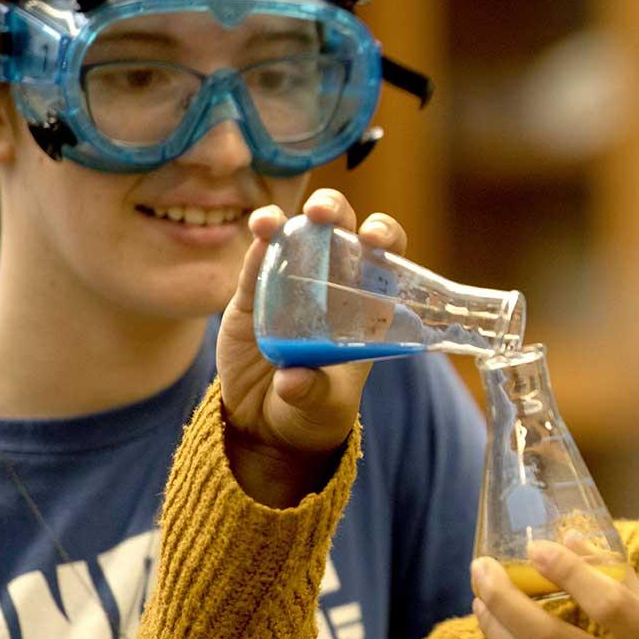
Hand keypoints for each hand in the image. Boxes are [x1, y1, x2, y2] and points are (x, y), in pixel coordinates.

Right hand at [218, 189, 408, 505]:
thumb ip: (311, 392)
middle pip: (342, 233)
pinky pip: (257, 261)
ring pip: (299, 236)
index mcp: (364, 308)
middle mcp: (332, 286)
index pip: (385, 259)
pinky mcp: (253, 295)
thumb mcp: (320, 408)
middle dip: (336, 213)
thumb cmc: (312, 413)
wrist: (264, 425)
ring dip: (293, 218)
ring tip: (276, 220)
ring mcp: (292, 285)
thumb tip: (293, 381)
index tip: (375, 239)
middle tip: (324, 214)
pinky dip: (259, 241)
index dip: (385, 238)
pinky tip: (260, 228)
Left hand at [470, 543, 638, 638]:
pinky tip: (500, 636)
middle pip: (546, 636)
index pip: (609, 603)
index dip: (569, 571)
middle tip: (481, 568)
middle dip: (503, 597)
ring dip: (495, 626)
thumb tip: (573, 537)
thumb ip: (622, 585)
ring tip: (482, 598)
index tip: (536, 546)